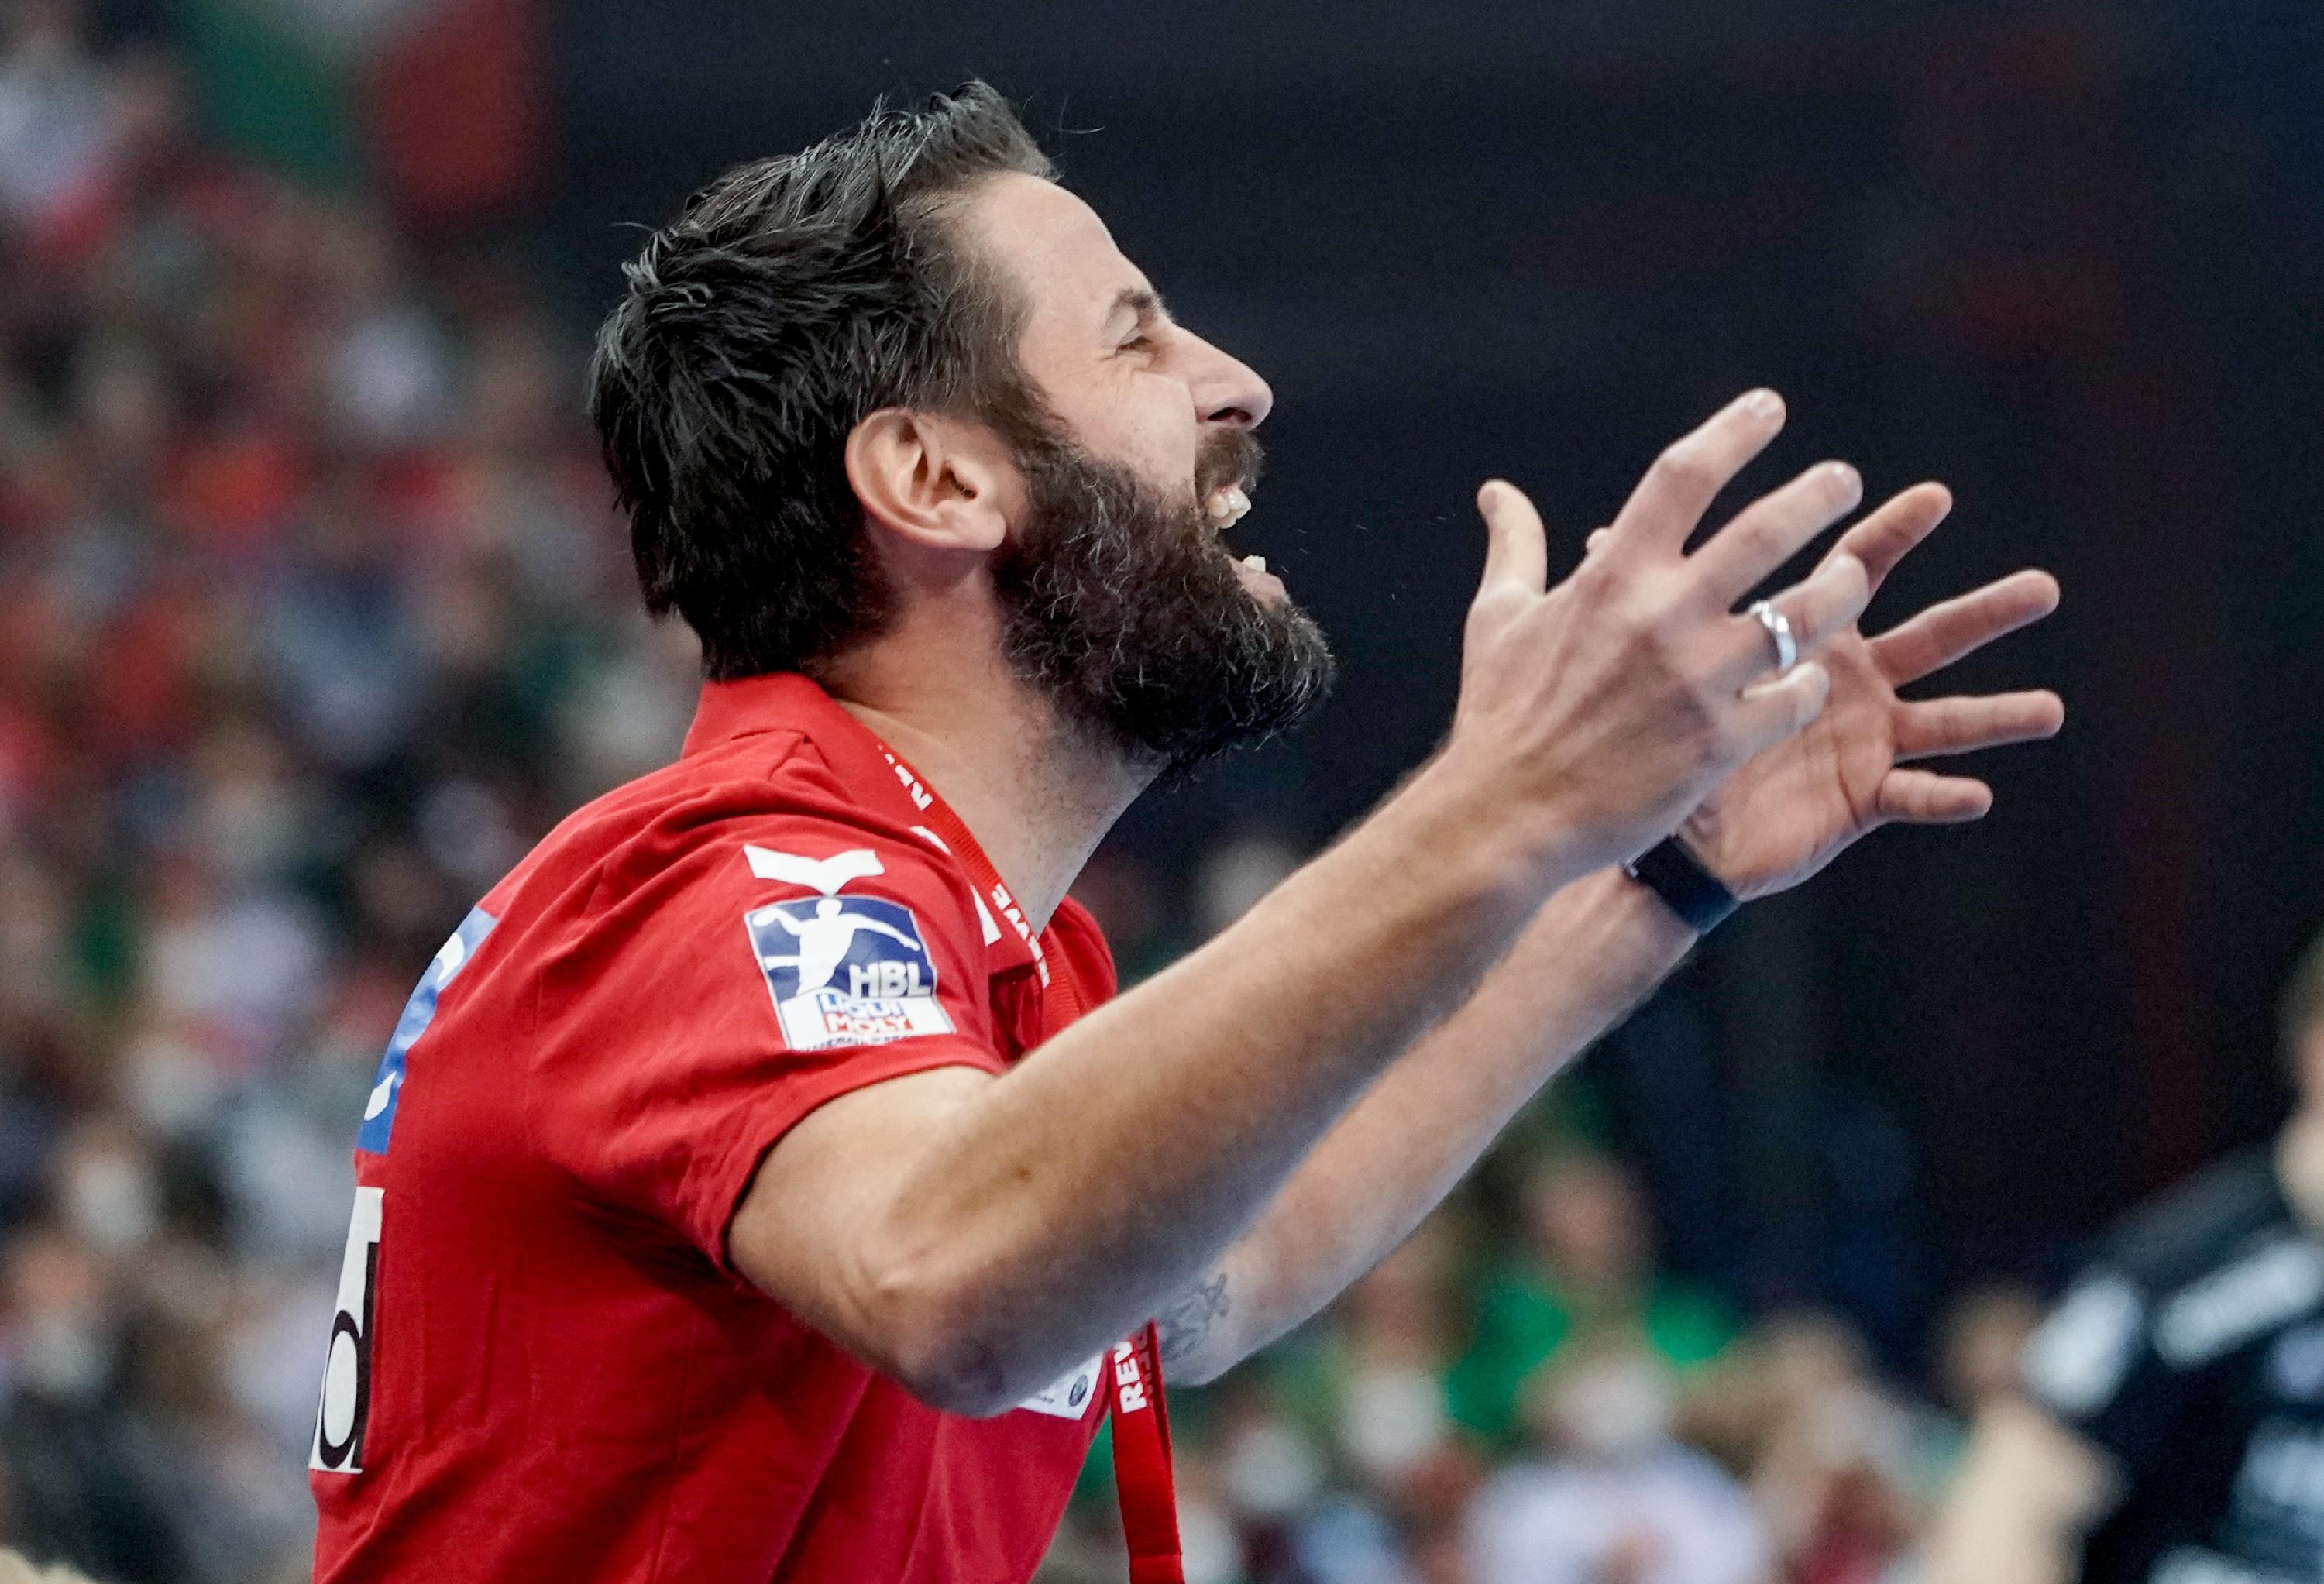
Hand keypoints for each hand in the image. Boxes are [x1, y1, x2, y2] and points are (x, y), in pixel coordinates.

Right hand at [1451, 390, 1873, 877]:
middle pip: (1766, 530)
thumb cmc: (1499, 716)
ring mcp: (1698, 680)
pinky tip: (1805, 681)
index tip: (1770, 408)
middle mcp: (1662, 617)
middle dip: (1817, 496)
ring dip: (1840, 587)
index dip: (1734, 432)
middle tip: (1841, 481)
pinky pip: (1795, 696)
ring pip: (1806, 613)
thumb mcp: (1497, 618)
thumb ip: (1515, 547)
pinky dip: (1807, 684)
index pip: (1684, 477)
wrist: (1506, 817)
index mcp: (1611, 577)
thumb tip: (1497, 493)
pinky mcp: (1721, 741)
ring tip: (1853, 577)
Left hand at [1676, 483, 2062, 898]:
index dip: (1892, 533)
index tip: (1933, 496)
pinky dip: (1942, 796)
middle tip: (2044, 587)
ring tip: (2051, 708)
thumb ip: (1637, 595)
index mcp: (1811, 637)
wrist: (1660, 822)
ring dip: (1999, 714)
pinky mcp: (1860, 798)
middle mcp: (1853, 681)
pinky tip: (1978, 795)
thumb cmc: (1662, 731)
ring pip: (1946, 720)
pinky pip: (1910, 798)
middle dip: (1986, 612)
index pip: (1857, 570)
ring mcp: (1864, 739)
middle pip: (1930, 635)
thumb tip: (1591, 534)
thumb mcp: (1649, 658)